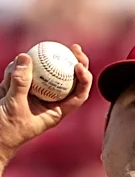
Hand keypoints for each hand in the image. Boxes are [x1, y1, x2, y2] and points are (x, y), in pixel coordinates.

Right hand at [0, 44, 92, 162]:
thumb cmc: (6, 129)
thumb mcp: (14, 106)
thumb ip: (20, 83)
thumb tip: (26, 57)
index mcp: (56, 111)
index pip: (78, 95)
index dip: (85, 80)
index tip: (80, 66)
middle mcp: (49, 100)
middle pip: (68, 79)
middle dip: (74, 62)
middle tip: (75, 47)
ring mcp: (35, 91)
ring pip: (41, 70)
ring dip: (27, 68)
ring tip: (10, 84)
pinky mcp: (20, 84)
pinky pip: (20, 70)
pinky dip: (13, 70)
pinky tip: (5, 82)